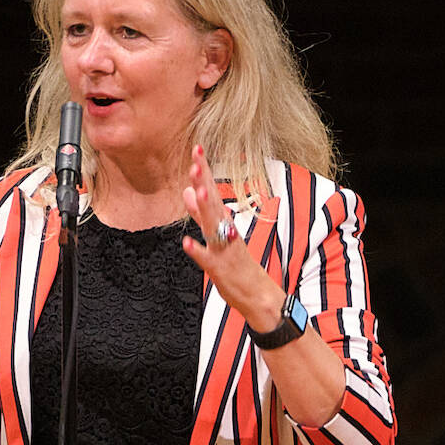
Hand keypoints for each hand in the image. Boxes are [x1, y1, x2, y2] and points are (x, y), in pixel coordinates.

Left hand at [180, 147, 285, 331]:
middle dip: (205, 180)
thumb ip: (200, 214)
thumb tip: (187, 191)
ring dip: (205, 208)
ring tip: (197, 189)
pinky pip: (208, 260)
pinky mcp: (221, 270)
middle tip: (196, 158)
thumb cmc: (237, 266)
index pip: (212, 191)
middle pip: (213, 202)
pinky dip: (198, 251)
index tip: (197, 148)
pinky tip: (186, 243)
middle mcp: (225, 232)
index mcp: (223, 222)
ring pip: (213, 226)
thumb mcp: (217, 235)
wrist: (258, 296)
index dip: (204, 171)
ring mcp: (224, 250)